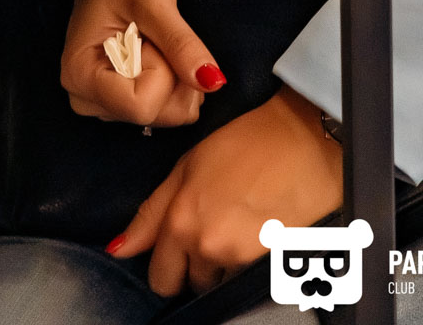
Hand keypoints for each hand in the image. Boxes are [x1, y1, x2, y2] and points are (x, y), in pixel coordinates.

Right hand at [60, 0, 223, 129]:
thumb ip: (180, 43)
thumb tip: (213, 82)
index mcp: (79, 75)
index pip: (140, 105)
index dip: (161, 70)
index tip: (149, 32)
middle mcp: (86, 97)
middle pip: (152, 114)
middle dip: (170, 75)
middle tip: (155, 33)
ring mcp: (105, 101)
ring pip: (162, 113)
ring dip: (174, 75)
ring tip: (154, 37)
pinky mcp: (122, 97)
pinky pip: (164, 106)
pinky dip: (175, 80)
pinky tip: (160, 50)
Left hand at [109, 86, 343, 296]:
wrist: (306, 137)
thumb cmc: (248, 141)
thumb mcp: (189, 165)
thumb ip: (151, 212)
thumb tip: (117, 250)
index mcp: (179, 219)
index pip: (159, 276)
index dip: (168, 263)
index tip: (180, 246)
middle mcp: (204, 244)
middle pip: (188, 284)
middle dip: (194, 268)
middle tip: (214, 231)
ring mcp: (237, 256)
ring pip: (218, 282)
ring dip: (223, 265)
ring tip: (241, 225)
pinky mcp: (269, 262)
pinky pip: (246, 278)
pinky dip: (249, 263)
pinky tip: (259, 232)